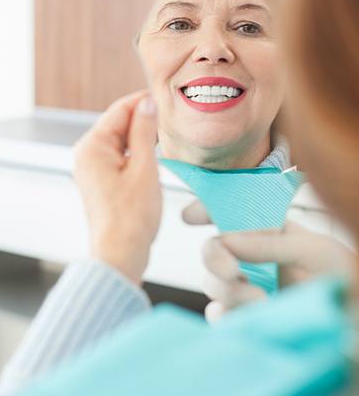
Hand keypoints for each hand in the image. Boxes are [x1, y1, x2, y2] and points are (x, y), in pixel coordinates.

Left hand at [73, 90, 161, 284]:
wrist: (119, 254)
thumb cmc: (131, 217)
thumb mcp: (144, 168)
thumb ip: (144, 132)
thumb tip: (146, 104)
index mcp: (92, 147)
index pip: (118, 110)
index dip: (142, 101)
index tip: (164, 98)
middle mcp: (86, 155)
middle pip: (117, 124)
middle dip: (142, 119)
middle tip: (170, 118)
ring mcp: (91, 169)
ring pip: (119, 141)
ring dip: (140, 137)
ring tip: (165, 137)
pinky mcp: (99, 181)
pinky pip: (118, 157)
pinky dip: (135, 153)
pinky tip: (153, 156)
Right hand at [201, 222, 355, 321]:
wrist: (355, 323)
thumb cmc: (344, 279)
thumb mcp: (316, 251)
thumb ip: (271, 244)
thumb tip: (226, 239)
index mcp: (267, 232)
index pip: (229, 213)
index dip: (206, 209)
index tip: (190, 216)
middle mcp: (252, 258)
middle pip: (212, 250)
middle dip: (214, 258)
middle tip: (233, 272)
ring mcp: (246, 288)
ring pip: (212, 283)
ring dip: (228, 291)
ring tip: (261, 302)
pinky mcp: (245, 317)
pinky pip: (218, 315)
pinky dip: (224, 316)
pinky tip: (244, 318)